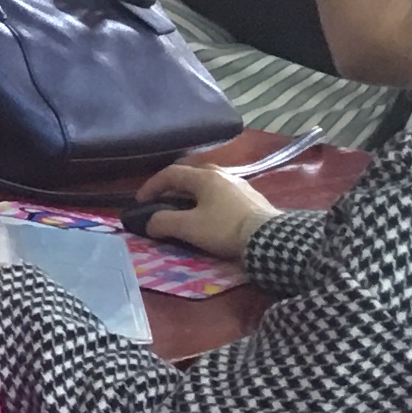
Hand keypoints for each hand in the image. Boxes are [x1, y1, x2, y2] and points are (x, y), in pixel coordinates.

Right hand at [134, 159, 271, 261]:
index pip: (171, 173)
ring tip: (188, 207)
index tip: (141, 201)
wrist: (270, 239)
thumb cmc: (225, 229)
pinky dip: (210, 199)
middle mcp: (223, 174)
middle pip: (191, 173)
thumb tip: (150, 222)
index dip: (151, 185)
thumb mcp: (189, 228)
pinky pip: (224, 193)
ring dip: (193, 192)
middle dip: (173, 185)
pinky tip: (213, 214)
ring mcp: (241, 185)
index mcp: (204, 177)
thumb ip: (164, 222)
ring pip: (210, 182)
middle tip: (164, 200)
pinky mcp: (253, 199)